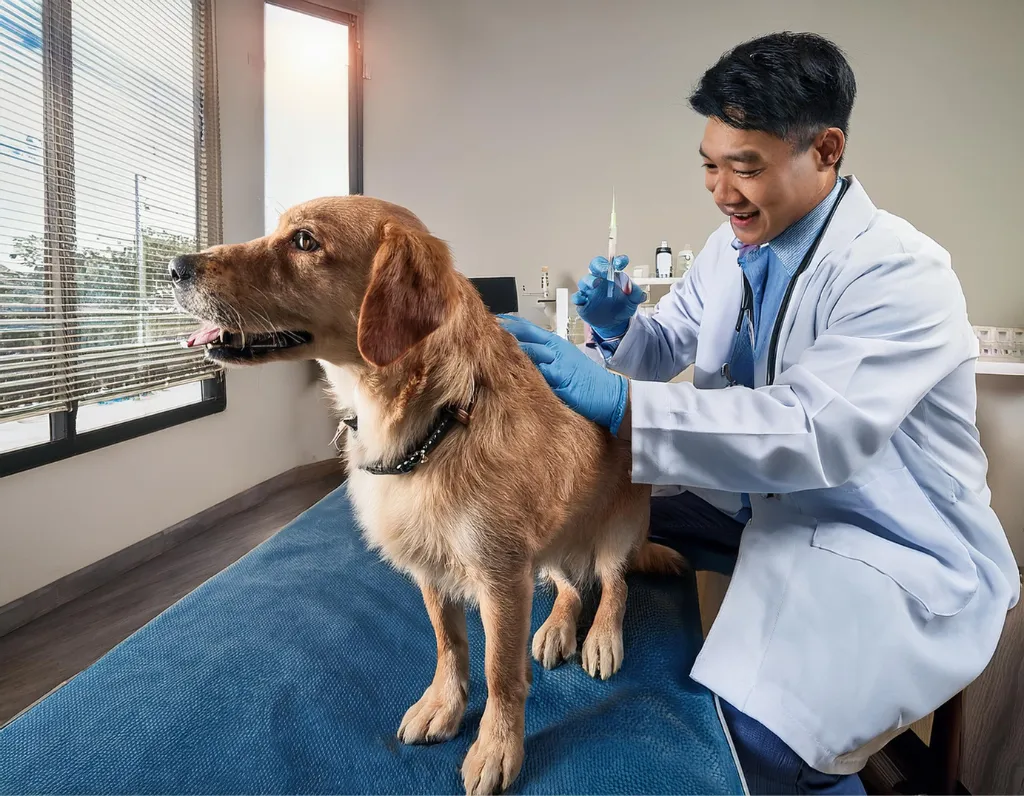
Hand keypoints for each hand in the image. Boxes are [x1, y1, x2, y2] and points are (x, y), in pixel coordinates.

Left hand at [499, 315, 628, 434]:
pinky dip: (521, 369)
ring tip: (486, 349)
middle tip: (478, 333)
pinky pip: (535, 370)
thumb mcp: (564, 364)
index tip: (487, 323)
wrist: (609, 395)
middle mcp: (554, 347)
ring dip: (507, 349)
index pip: (525, 328)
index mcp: (554, 342)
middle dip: (501, 333)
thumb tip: (518, 359)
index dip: (506, 324)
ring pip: (527, 349)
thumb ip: (543, 359)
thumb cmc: (586, 382)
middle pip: (522, 334)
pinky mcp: (559, 375)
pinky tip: (505, 371)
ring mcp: (556, 360)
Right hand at [572, 255, 646, 338]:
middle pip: (595, 266)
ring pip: (584, 281)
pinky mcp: (583, 303)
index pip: (612, 263)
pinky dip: (578, 297)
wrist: (614, 323)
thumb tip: (637, 292)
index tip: (622, 262)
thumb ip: (636, 294)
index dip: (617, 261)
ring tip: (596, 283)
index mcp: (612, 276)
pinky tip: (583, 298)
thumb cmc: (622, 307)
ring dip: (589, 281)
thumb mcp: (633, 301)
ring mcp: (589, 292)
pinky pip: (576, 297)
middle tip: (605, 270)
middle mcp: (600, 281)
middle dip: (599, 266)